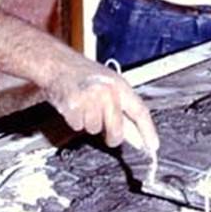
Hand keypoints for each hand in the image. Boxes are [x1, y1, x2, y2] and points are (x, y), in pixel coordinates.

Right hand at [41, 50, 159, 157]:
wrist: (57, 64)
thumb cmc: (85, 75)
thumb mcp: (109, 87)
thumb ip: (123, 110)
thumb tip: (137, 136)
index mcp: (120, 86)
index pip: (140, 111)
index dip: (148, 131)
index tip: (153, 147)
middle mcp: (108, 92)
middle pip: (117, 130)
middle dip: (113, 137)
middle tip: (108, 134)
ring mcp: (91, 98)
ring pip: (95, 129)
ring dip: (89, 124)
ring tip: (85, 107)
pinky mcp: (73, 105)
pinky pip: (78, 126)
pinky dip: (75, 121)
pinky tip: (74, 106)